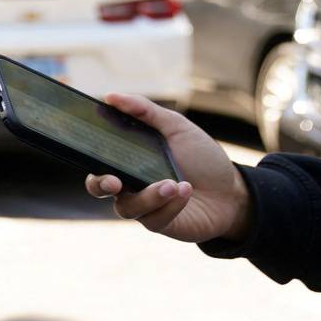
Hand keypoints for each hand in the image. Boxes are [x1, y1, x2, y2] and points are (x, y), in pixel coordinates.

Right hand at [86, 94, 252, 244]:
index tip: (87, 147)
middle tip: (114, 181)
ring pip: (127, 207)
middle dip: (100, 184)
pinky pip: (154, 218)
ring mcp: (144, 206)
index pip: (97, 158)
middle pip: (98, 187)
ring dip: (150, 196)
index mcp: (128, 160)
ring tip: (174, 183)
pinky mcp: (160, 224)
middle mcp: (130, 184)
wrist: (234, 191)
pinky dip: (170, 204)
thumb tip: (110, 96)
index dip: (86, 154)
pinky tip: (186, 191)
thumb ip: (144, 110)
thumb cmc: (202, 158)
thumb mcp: (176, 127)